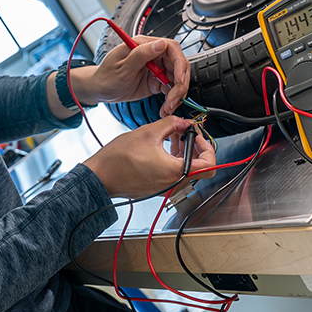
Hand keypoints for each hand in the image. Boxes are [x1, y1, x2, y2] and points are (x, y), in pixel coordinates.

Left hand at [74, 36, 189, 116]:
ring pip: (177, 79)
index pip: (171, 48)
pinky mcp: (156, 81)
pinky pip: (171, 89)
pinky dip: (171, 100)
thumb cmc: (106, 76)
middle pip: (178, 65)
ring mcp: (156, 68)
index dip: (179, 64)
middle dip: (180, 83)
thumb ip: (141, 55)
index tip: (179, 80)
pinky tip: (165, 108)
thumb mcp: (122, 67)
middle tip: (174, 99)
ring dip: (177, 94)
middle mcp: (153, 55)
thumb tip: (160, 44)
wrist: (100, 89)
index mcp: (144, 45)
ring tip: (168, 106)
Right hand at [85, 117, 215, 198]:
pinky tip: (162, 148)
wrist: (101, 176)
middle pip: (200, 168)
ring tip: (172, 138)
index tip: (197, 136)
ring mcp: (166, 189)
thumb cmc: (119, 159)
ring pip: (188, 171)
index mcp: (175, 172)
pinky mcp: (158, 189)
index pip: (209, 165)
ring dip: (184, 153)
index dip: (207, 147)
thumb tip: (182, 122)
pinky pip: (175, 175)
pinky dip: (174, 161)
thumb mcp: (149, 132)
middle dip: (195, 147)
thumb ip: (171, 124)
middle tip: (185, 134)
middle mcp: (173, 184)